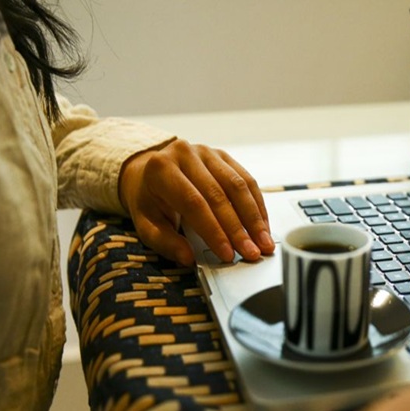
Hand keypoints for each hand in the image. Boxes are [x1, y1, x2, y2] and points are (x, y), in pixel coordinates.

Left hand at [119, 139, 274, 265]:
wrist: (149, 173)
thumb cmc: (149, 200)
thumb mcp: (146, 224)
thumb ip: (165, 242)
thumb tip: (188, 258)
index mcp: (161, 168)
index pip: (193, 202)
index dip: (213, 230)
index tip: (227, 254)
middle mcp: (185, 154)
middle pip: (219, 195)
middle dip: (238, 229)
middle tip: (251, 253)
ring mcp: (207, 152)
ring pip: (238, 186)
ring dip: (254, 218)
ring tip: (264, 242)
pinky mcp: (224, 156)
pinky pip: (247, 180)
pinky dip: (257, 206)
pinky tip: (263, 226)